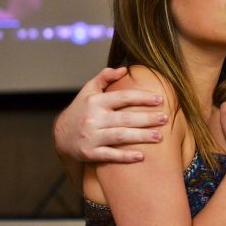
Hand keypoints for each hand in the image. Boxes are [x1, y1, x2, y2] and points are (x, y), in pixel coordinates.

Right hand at [53, 67, 167, 162]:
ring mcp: (92, 137)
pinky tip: (141, 156)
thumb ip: (105, 77)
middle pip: (125, 118)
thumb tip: (124, 69)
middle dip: (147, 118)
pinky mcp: (90, 153)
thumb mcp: (89, 90)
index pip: (123, 97)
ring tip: (159, 137)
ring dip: (141, 137)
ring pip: (120, 137)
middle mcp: (94, 118)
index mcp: (96, 101)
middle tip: (165, 119)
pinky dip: (125, 157)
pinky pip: (110, 155)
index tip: (159, 100)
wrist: (60, 135)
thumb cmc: (80, 109)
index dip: (142, 98)